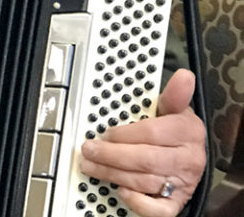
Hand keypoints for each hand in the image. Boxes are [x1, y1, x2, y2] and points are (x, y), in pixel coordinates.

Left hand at [79, 69, 205, 216]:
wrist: (191, 156)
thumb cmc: (176, 130)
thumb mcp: (174, 108)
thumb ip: (172, 94)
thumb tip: (183, 76)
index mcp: (186, 132)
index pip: (152, 133)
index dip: (124, 133)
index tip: (106, 132)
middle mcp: (187, 159)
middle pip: (144, 159)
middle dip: (111, 155)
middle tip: (88, 150)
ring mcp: (181, 182)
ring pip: (143, 181)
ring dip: (112, 174)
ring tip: (90, 166)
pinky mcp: (175, 202)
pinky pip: (157, 209)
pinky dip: (137, 202)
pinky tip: (121, 191)